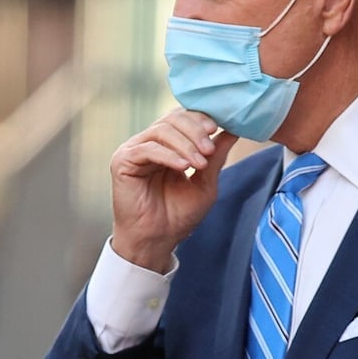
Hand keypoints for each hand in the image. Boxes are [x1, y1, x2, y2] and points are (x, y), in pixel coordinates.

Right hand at [109, 109, 238, 272]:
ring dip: (185, 144)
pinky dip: (169, 155)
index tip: (217, 128)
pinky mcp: (123, 161)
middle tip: (209, 149)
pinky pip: (147, 148)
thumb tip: (234, 129)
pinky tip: (183, 167)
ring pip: (162, 130)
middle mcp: (150, 142)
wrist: (157, 241)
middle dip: (195, 130)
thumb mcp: (205, 182)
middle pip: (173, 118)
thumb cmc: (178, 215)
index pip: (184, 117)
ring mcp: (135, 150)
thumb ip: (217, 155)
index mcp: (168, 144)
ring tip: (200, 162)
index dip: (200, 118)